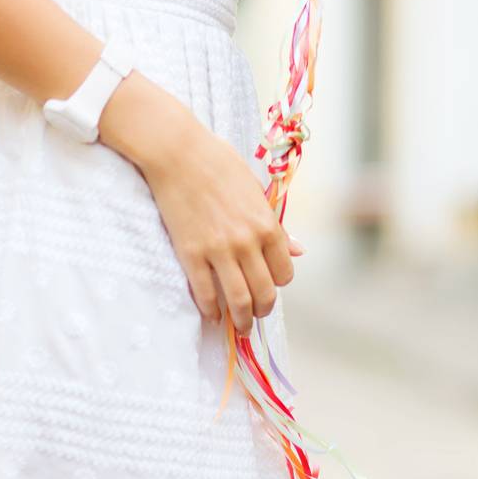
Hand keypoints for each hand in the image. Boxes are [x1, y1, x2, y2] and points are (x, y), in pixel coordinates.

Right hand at [140, 116, 303, 334]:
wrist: (179, 152)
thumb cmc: (219, 163)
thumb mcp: (255, 189)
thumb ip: (275, 224)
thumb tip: (298, 250)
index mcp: (266, 223)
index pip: (284, 271)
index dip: (278, 282)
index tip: (270, 285)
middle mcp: (247, 241)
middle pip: (264, 293)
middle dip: (262, 310)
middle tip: (255, 315)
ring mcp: (219, 249)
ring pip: (238, 301)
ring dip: (240, 321)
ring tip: (237, 326)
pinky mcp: (192, 254)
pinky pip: (205, 293)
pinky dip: (210, 310)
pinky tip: (211, 313)